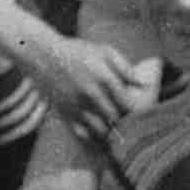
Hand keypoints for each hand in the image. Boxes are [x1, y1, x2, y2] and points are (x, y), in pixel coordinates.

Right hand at [28, 37, 157, 147]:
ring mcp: (77, 105)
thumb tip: (144, 84)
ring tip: (117, 132)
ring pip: (100, 130)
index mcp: (103, 78)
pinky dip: (93, 137)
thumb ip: (125, 68)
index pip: (127, 104)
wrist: (45, 56)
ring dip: (110, 132)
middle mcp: (90, 94)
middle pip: (115, 119)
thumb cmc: (79, 52)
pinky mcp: (65, 113)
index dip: (136, 112)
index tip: (140, 113)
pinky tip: (100, 136)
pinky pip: (82, 133)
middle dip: (125, 123)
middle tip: (131, 125)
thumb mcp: (104, 51)